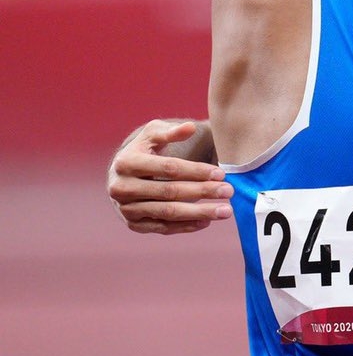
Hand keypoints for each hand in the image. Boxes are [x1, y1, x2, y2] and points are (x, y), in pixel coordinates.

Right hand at [107, 120, 232, 234]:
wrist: (121, 175)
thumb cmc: (143, 150)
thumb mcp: (153, 134)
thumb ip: (171, 132)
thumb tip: (190, 127)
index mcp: (127, 162)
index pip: (168, 168)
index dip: (196, 171)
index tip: (221, 173)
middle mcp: (122, 187)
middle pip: (169, 191)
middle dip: (202, 191)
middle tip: (229, 191)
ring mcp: (126, 208)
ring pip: (168, 213)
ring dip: (199, 213)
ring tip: (225, 211)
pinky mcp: (133, 224)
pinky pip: (162, 228)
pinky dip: (185, 226)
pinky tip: (207, 222)